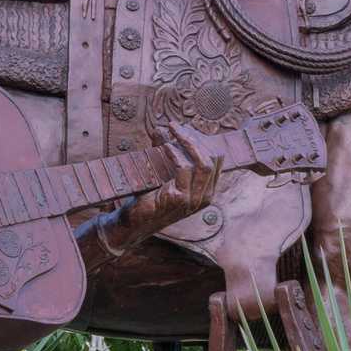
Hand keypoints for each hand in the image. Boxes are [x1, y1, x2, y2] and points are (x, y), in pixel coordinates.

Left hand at [123, 122, 224, 238]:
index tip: (184, 129)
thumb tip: (162, 128)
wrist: (133, 224)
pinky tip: (165, 146)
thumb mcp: (162, 173)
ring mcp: (193, 200)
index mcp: (206, 190)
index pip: (217, 158)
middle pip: (212, 157)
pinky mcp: (179, 200)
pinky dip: (175, 153)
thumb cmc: (148, 199)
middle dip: (195, 137)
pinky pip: (184, 169)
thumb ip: (166, 152)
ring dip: (186, 141)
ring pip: (202, 162)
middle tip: (176, 126)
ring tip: (171, 130)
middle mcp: (204, 197)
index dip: (201, 140)